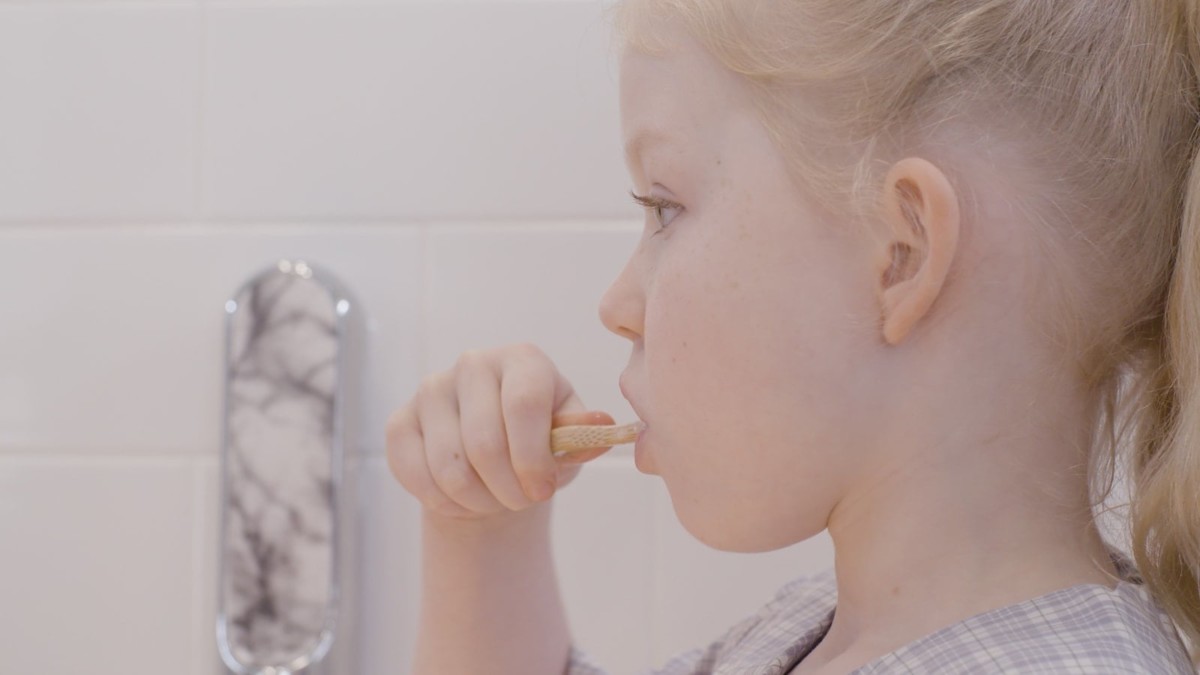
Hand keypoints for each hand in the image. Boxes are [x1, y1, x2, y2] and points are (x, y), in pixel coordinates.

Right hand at [386, 342, 615, 520]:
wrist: (494, 461)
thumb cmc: (539, 445)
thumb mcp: (570, 440)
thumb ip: (582, 435)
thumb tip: (599, 423)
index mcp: (523, 360)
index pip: (523, 405)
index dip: (533, 458)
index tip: (543, 492)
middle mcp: (474, 364)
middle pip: (484, 443)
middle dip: (508, 490)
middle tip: (521, 502)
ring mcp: (432, 389)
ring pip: (449, 466)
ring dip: (477, 501)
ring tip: (495, 500)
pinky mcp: (400, 420)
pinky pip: (415, 473)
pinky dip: (443, 501)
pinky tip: (463, 498)